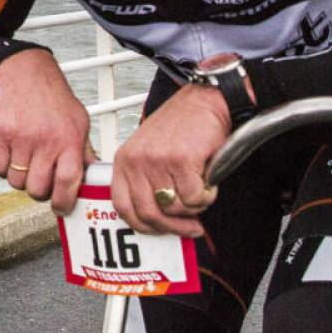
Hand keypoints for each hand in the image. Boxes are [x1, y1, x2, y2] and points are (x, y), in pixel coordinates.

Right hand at [0, 48, 93, 215]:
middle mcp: (45, 140)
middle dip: (38, 191)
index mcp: (69, 140)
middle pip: (37, 188)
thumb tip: (92, 179)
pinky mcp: (0, 133)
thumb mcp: (79, 122)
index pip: (68, 182)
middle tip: (40, 182)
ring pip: (15, 181)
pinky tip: (10, 155)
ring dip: (19, 179)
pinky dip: (2, 167)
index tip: (61, 208)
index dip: (63, 202)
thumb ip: (83, 152)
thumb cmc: (54, 98)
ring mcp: (21, 137)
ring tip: (25, 164)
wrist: (26, 73)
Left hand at [111, 84, 227, 238]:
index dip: (143, 225)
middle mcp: (136, 161)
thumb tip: (156, 222)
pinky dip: (207, 195)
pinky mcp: (182, 160)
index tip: (160, 230)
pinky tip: (208, 178)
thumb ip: (146, 182)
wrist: (206, 101)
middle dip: (173, 227)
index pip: (122, 206)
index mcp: (124, 160)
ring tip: (200, 188)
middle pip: (148, 213)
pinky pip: (195, 198)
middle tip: (192, 227)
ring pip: (175, 208)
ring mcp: (157, 161)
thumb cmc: (182, 128)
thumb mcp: (150, 151)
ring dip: (194, 207)